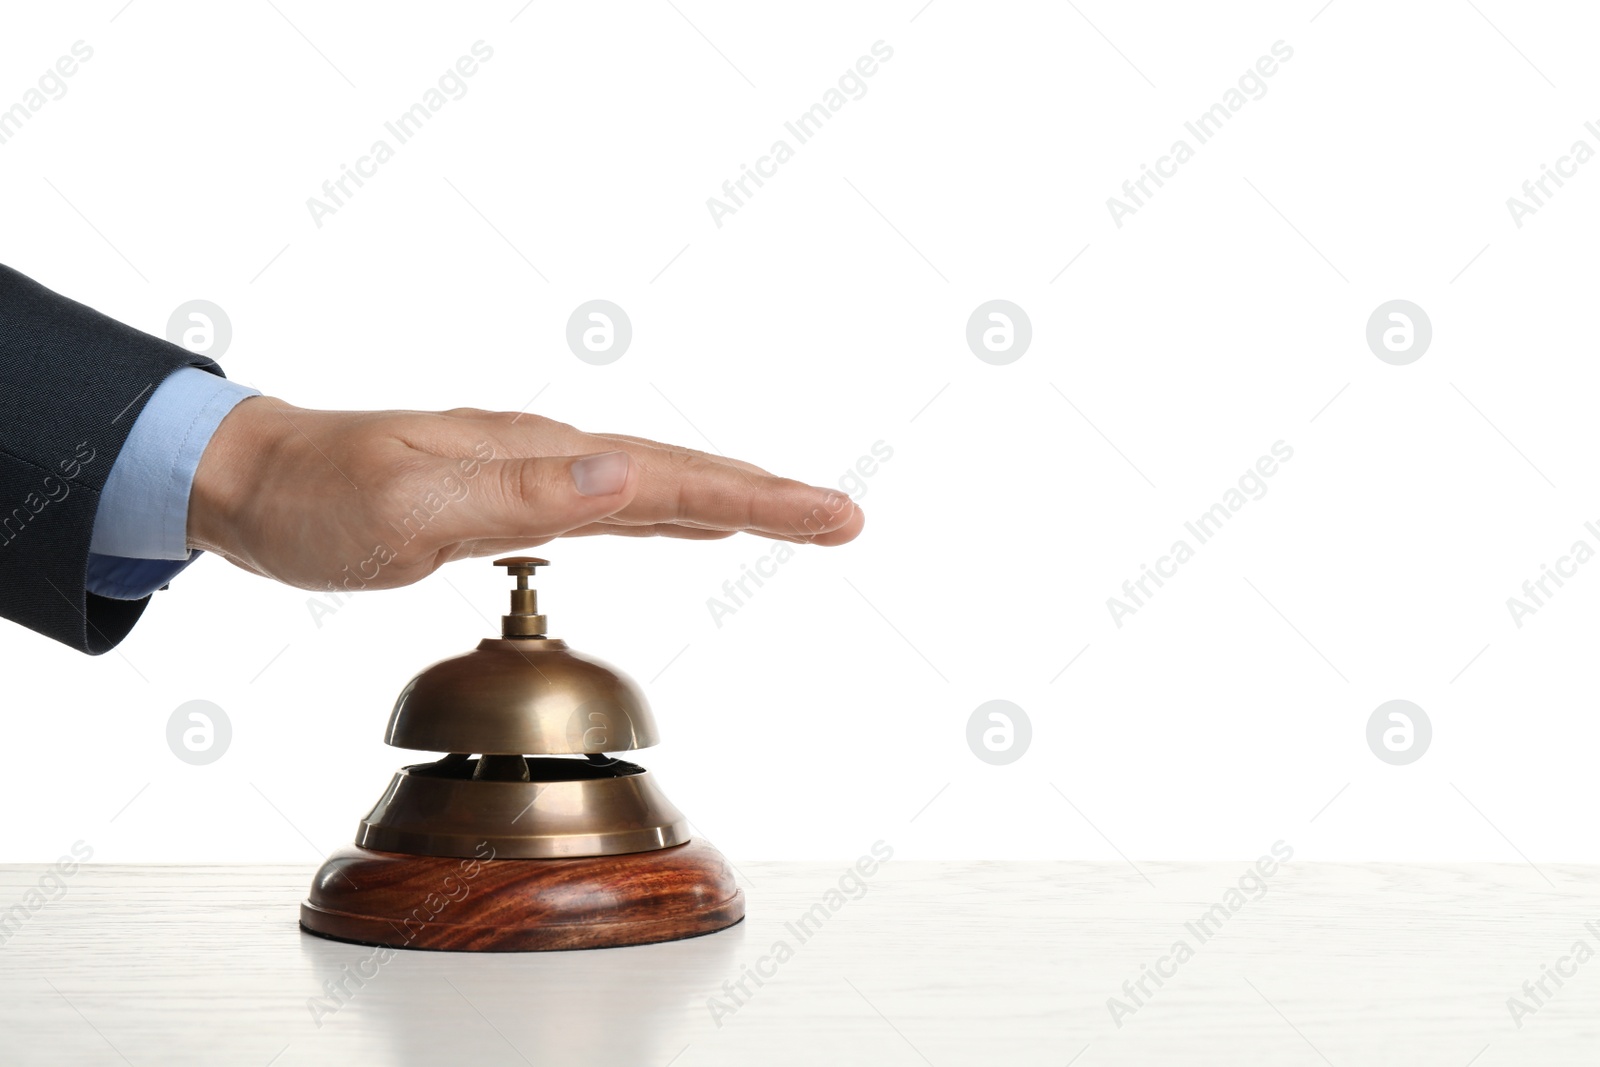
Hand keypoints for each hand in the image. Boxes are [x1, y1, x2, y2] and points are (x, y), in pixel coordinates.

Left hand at [187, 397, 863, 590]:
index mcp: (539, 456)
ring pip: (657, 487)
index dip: (759, 499)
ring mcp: (533, 472)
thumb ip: (520, 498)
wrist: (253, 480)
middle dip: (770, 497)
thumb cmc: (320, 500)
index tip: (831, 516)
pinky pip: (616, 504)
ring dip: (733, 501)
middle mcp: (549, 455)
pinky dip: (671, 512)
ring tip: (797, 516)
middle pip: (683, 473)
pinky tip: (689, 520)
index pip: (672, 478)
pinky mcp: (514, 497)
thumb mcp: (410, 509)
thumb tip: (623, 476)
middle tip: (846, 518)